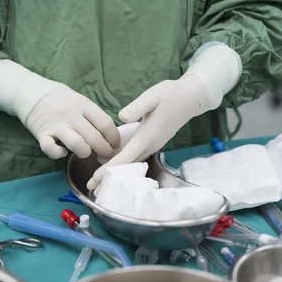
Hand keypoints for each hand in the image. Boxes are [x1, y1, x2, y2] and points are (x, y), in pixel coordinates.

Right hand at [0, 57, 119, 159]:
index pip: (106, 123)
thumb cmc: (59, 98)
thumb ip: (91, 114)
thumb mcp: (78, 99)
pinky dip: (58, 154)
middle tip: (106, 156)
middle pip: (95, 138)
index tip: (115, 145)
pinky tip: (62, 152)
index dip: (114, 138)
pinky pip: (51, 149)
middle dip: (105, 151)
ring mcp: (56, 125)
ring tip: (85, 152)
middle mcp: (71, 115)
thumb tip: (109, 133)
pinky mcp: (42, 134)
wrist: (30, 92)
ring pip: (78, 145)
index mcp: (83, 104)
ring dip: (85, 153)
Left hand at [87, 74, 207, 189]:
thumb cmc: (170, 95)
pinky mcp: (153, 142)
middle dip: (109, 176)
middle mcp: (150, 145)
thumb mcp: (152, 96)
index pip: (125, 158)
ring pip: (132, 163)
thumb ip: (137, 107)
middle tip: (91, 186)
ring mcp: (152, 145)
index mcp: (146, 137)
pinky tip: (113, 163)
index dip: (109, 169)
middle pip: (127, 165)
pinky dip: (123, 163)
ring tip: (98, 179)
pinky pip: (136, 157)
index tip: (95, 179)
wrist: (190, 98)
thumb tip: (122, 117)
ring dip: (116, 172)